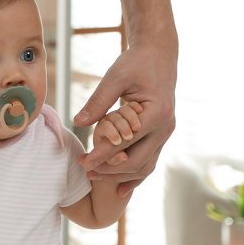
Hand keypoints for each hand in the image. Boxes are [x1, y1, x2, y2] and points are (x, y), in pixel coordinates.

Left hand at [73, 42, 175, 196]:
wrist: (159, 55)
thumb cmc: (136, 62)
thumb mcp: (116, 77)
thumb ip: (98, 101)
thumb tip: (77, 122)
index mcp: (157, 113)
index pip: (126, 142)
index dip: (103, 154)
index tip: (82, 161)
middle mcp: (166, 127)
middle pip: (137, 161)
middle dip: (110, 170)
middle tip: (84, 170)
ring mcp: (166, 134)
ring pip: (144, 166)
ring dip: (120, 176)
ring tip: (94, 178)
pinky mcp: (161, 136)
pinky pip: (149, 161)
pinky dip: (135, 176)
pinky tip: (119, 189)